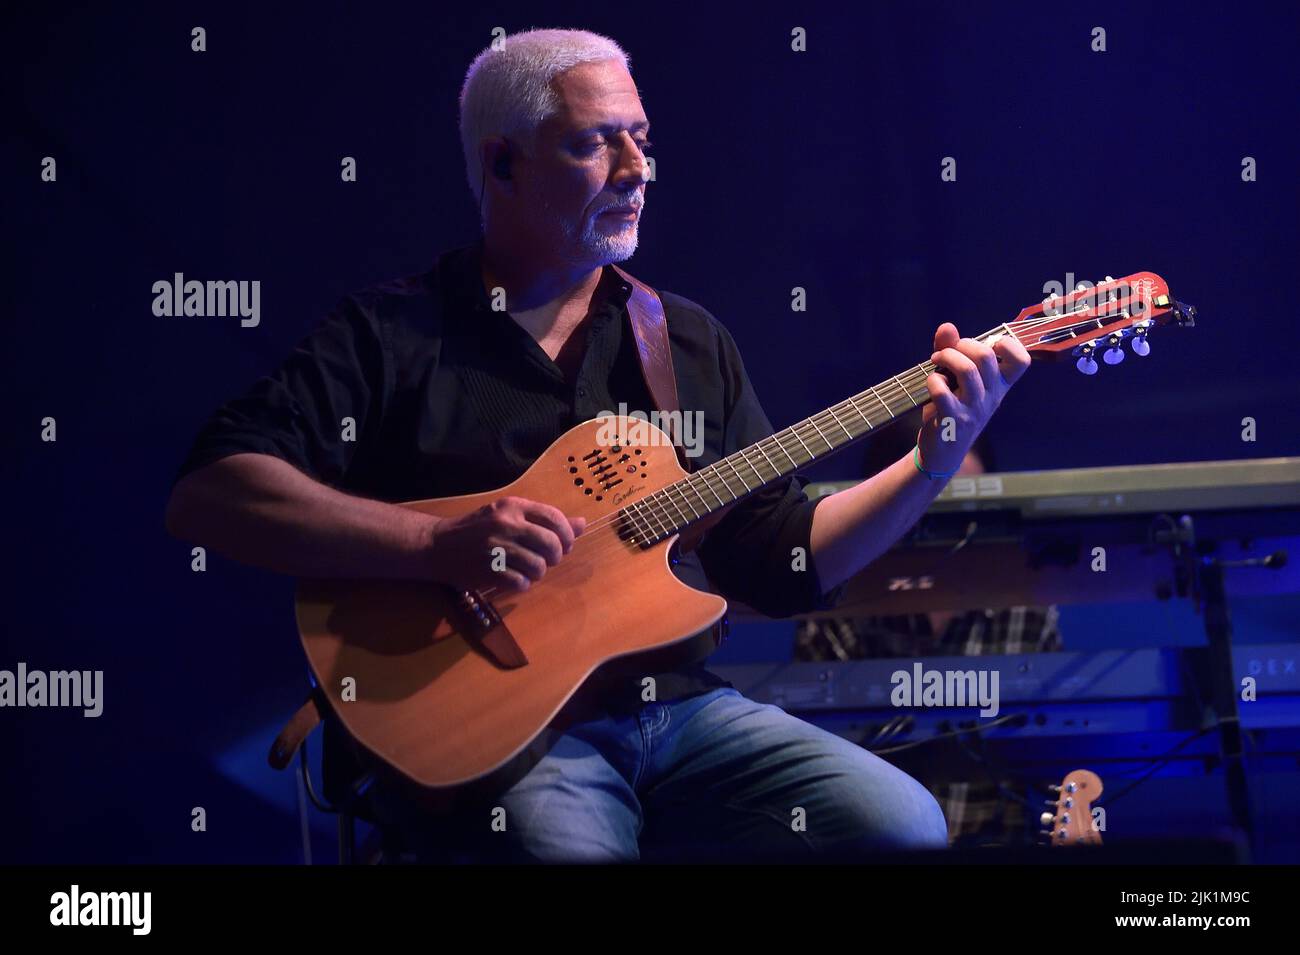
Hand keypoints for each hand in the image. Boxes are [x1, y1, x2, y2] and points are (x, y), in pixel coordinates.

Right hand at [425, 497, 585, 592]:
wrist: (437, 545)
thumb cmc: (477, 529)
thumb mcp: (509, 515)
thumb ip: (544, 520)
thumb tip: (581, 524)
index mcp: (514, 507)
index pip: (555, 518)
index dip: (567, 535)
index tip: (565, 545)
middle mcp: (506, 524)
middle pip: (552, 545)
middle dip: (555, 557)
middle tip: (546, 560)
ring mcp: (497, 547)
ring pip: (539, 566)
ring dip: (537, 573)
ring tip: (526, 570)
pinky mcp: (488, 570)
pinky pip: (522, 582)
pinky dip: (522, 584)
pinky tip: (512, 579)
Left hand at [918, 322, 1030, 473]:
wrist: (942, 452)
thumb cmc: (952, 409)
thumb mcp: (955, 380)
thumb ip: (952, 351)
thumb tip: (947, 326)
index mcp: (999, 386)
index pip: (1021, 361)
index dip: (1009, 344)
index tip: (988, 343)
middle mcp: (992, 397)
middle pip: (987, 356)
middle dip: (963, 344)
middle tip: (948, 352)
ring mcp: (974, 409)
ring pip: (967, 370)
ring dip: (946, 357)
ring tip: (935, 360)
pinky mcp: (953, 420)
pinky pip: (944, 392)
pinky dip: (933, 381)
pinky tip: (930, 382)